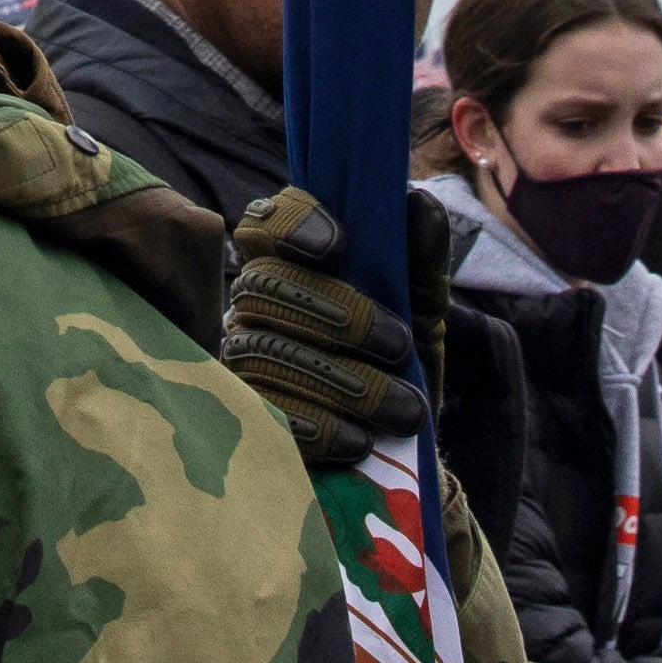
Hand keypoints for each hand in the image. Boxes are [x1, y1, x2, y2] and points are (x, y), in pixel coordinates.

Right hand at [217, 188, 418, 459]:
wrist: (398, 458)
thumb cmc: (401, 370)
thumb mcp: (421, 316)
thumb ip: (419, 264)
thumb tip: (418, 204)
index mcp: (293, 266)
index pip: (265, 221)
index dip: (292, 224)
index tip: (339, 248)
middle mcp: (252, 307)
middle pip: (266, 285)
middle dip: (340, 315)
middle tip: (397, 344)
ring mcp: (239, 363)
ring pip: (266, 350)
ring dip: (345, 381)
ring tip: (403, 410)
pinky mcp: (241, 421)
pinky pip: (265, 414)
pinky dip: (321, 426)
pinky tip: (360, 440)